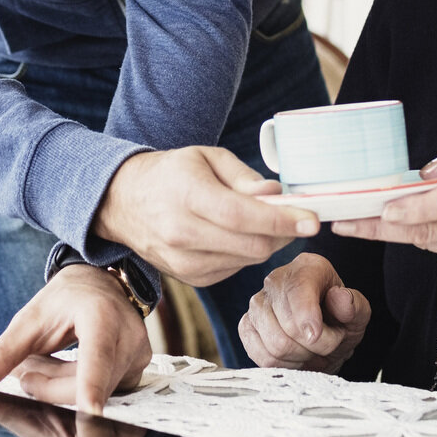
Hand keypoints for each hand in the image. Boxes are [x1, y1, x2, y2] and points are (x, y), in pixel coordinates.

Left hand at [0, 264, 152, 413]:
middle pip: (84, 387)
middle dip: (48, 387)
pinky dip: (78, 387)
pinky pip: (103, 393)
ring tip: (45, 363)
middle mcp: (129, 339)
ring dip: (61, 388)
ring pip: (92, 394)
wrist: (101, 284)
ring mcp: (138, 358)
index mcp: (102, 318)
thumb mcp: (29, 320)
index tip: (89, 411)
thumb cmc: (65, 299)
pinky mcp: (138, 371)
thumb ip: (3, 353)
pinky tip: (68, 369)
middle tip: (25, 372)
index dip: (91, 387)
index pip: (96, 360)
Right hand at [93, 146, 317, 286]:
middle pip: (252, 246)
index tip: (312, 220)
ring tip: (265, 221)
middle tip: (298, 218)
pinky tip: (239, 236)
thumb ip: (244, 177)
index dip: (283, 220)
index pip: (243, 216)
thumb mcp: (207, 158)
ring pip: (247, 261)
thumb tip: (276, 194)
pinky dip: (246, 254)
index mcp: (187, 196)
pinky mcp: (189, 278)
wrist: (123, 202)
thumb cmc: (171, 174)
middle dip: (284, 234)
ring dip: (267, 244)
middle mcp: (182, 234)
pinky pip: (234, 270)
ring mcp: (183, 261)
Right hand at [238, 252, 370, 373]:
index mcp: (306, 268)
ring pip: (276, 344)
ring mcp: (257, 304)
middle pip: (288, 325)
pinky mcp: (246, 327)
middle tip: (330, 342)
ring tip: (313, 349)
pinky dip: (284, 365)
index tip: (316, 335)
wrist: (323, 337)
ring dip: (302, 356)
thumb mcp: (358, 314)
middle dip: (316, 345)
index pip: (298, 288)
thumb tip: (340, 297)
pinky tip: (296, 356)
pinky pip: (262, 357)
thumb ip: (354, 305)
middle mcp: (275, 280)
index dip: (306, 315)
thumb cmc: (339, 321)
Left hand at [333, 135, 436, 310]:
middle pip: (427, 230)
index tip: (386, 210)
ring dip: (394, 233)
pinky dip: (426, 237)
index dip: (416, 209)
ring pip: (428, 242)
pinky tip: (415, 226)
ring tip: (356, 221)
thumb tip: (428, 170)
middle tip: (344, 222)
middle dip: (380, 227)